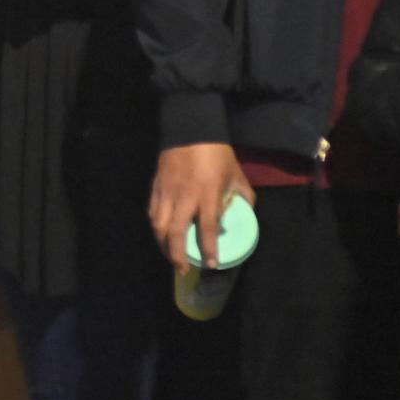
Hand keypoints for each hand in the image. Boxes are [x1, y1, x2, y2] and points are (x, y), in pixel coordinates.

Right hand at [150, 142, 251, 271]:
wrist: (190, 129)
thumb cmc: (217, 153)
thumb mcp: (236, 174)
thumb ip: (242, 196)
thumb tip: (245, 213)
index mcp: (207, 194)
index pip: (207, 228)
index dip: (209, 249)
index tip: (211, 265)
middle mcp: (185, 197)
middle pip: (176, 233)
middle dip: (177, 255)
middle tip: (182, 269)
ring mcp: (167, 193)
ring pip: (160, 226)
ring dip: (163, 245)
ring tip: (170, 256)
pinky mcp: (156, 187)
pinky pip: (153, 213)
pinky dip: (157, 228)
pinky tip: (162, 234)